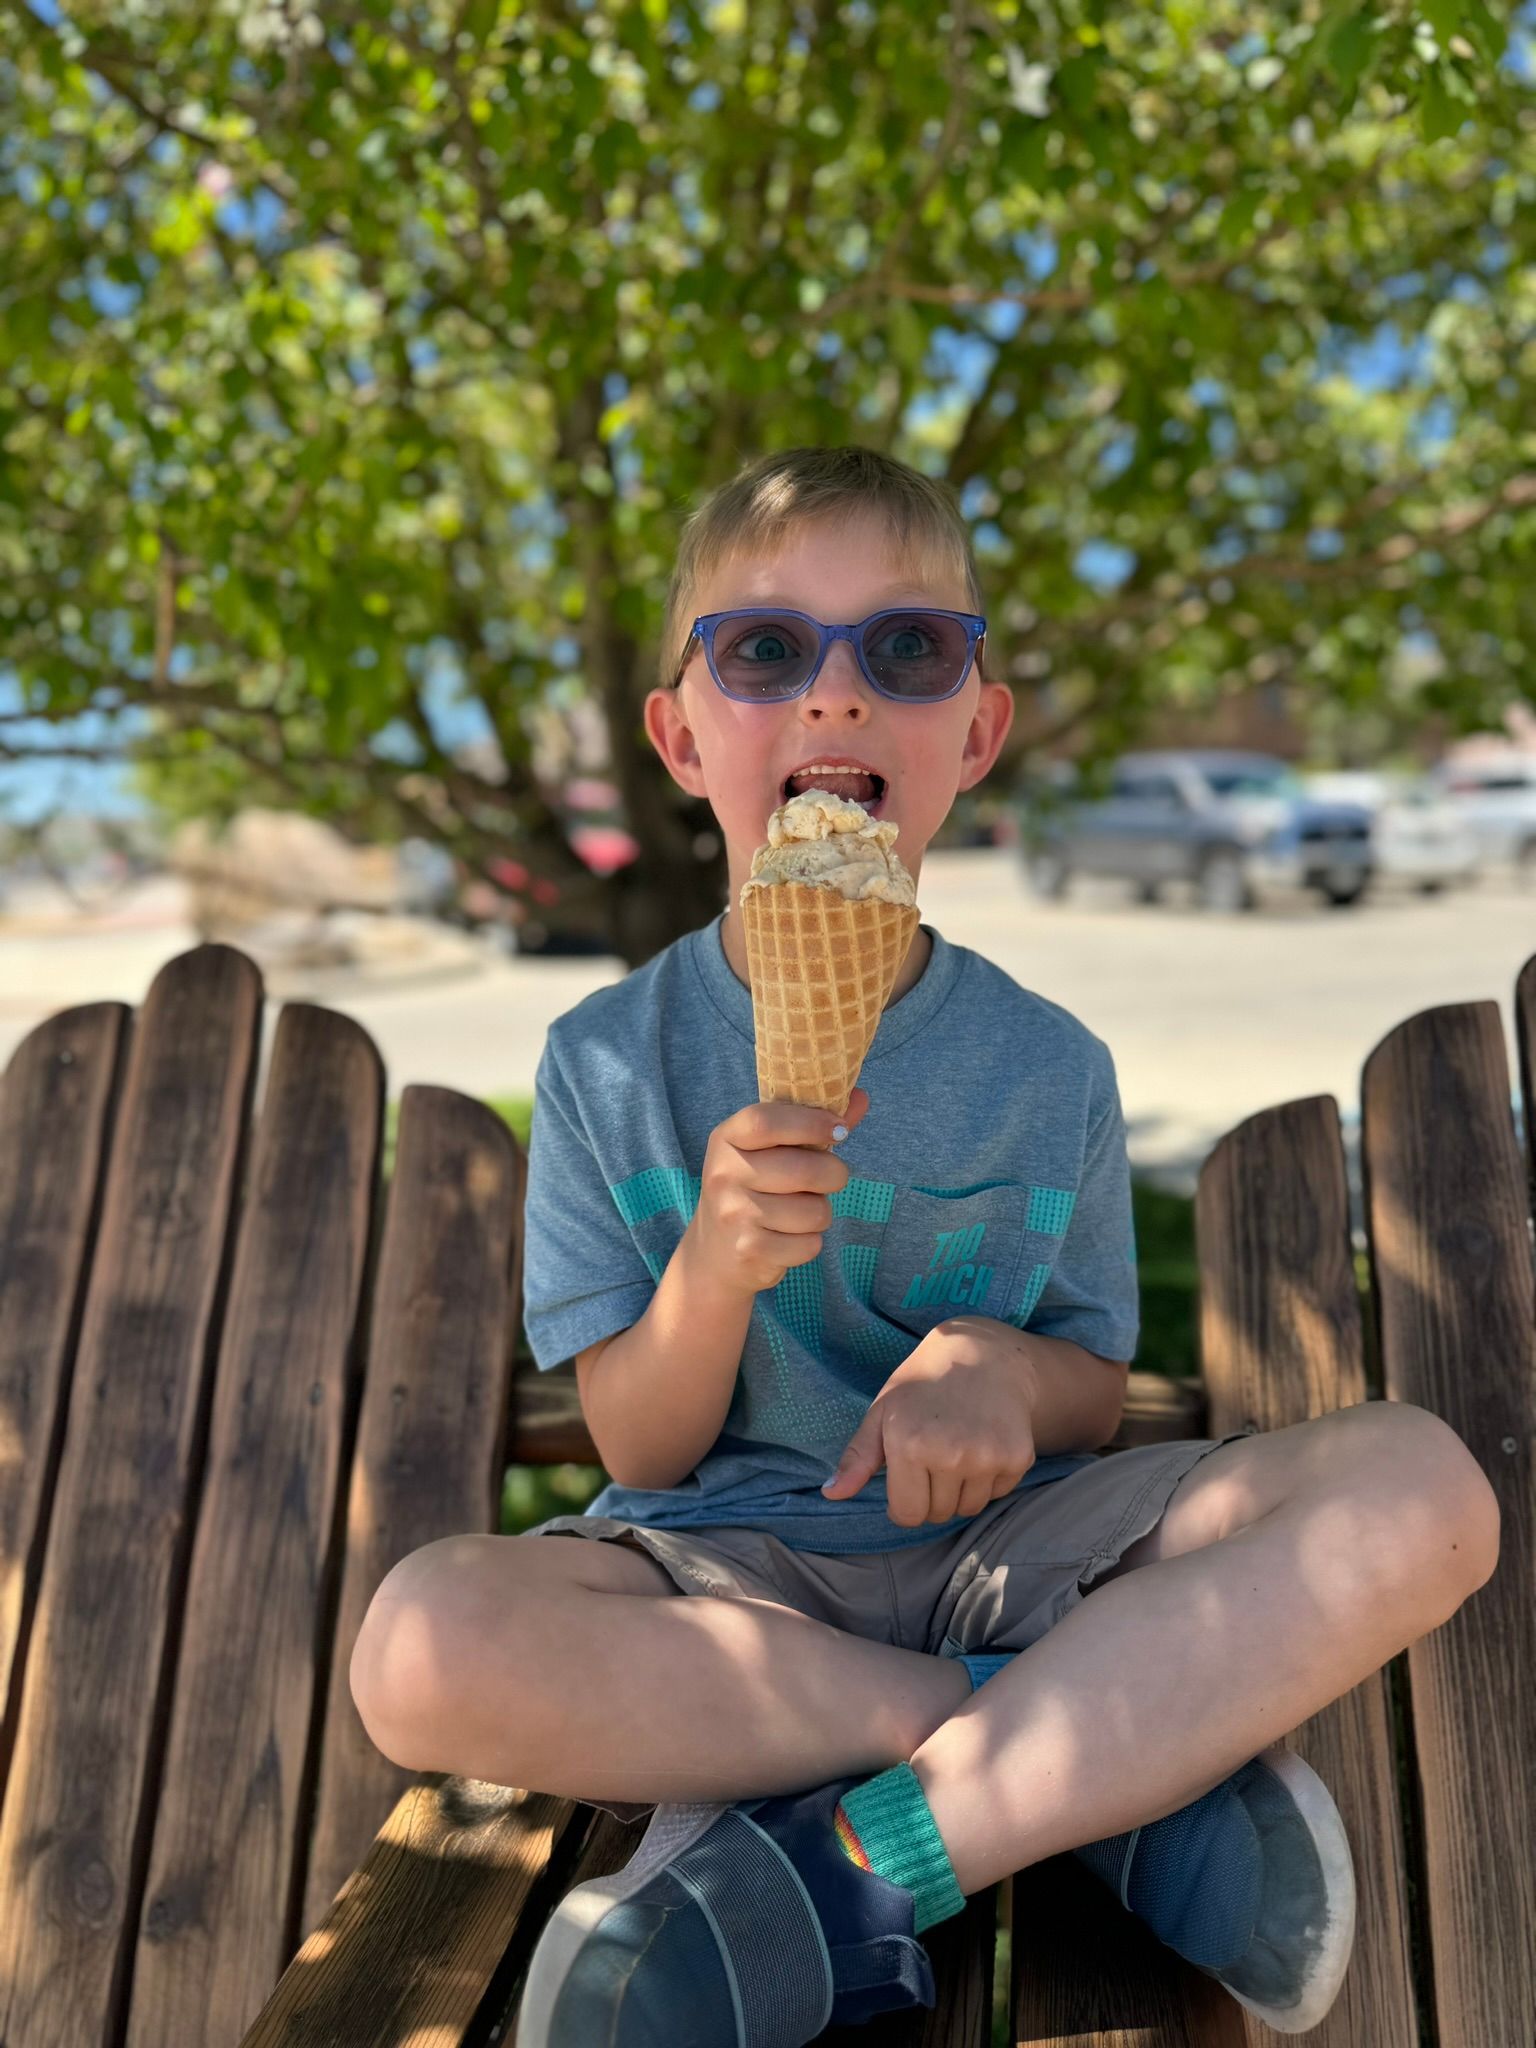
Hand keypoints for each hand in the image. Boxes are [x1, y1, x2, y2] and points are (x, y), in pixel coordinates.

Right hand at [688, 1087, 870, 1296]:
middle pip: (804, 1170)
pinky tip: (788, 1238)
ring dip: (820, 1213)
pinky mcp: (749, 1250)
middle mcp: (724, 1174)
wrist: (714, 1252)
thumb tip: (860, 1097)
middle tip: (831, 1177)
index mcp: (726, 1139)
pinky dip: (809, 1243)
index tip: (839, 1131)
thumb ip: (812, 1126)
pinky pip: (809, 1244)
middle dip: (834, 1175)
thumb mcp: (769, 1151)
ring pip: (814, 1211)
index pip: (766, 1121)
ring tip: (801, 1212)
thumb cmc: (753, 1189)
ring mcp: (734, 1214)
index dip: (810, 1122)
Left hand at [820, 1316, 1038, 1526]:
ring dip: (961, 1491)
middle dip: (932, 1497)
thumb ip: (857, 1458)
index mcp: (909, 1444)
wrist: (983, 1354)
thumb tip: (831, 1494)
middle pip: (938, 1514)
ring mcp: (987, 1456)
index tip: (908, 1481)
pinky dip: (989, 1480)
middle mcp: (950, 1453)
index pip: (907, 1515)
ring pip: (969, 1508)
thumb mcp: (883, 1412)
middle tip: (935, 1457)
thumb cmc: (924, 1384)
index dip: (904, 1505)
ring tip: (958, 1450)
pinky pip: (997, 1493)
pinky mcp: (1017, 1457)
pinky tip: (982, 1444)